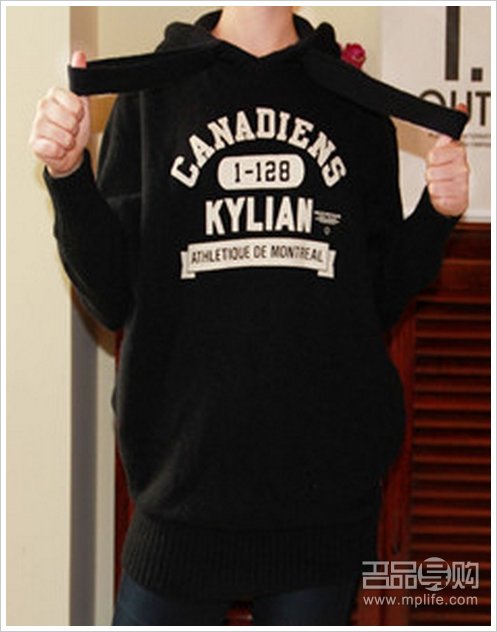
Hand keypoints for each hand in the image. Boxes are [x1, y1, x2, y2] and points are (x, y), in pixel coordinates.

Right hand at [29, 51, 90, 177]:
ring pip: (62, 136)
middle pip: (68, 120)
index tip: (77, 116)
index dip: (79, 113)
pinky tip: (57, 148)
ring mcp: (36, 125)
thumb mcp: (82, 104)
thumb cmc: (74, 128)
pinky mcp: (34, 143)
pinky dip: (60, 152)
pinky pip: (53, 148)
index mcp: (54, 96)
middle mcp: (42, 107)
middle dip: (74, 128)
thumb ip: (80, 81)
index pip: (74, 103)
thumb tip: (79, 55)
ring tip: (65, 139)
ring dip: (68, 142)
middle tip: (71, 129)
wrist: (70, 153)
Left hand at [425, 104, 469, 216]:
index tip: (437, 159)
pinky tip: (444, 194)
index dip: (433, 158)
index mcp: (459, 153)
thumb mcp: (448, 149)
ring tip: (442, 183)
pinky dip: (438, 198)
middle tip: (439, 173)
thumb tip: (460, 107)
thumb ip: (449, 132)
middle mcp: (463, 168)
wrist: (455, 196)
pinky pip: (437, 198)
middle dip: (431, 173)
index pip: (435, 154)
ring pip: (433, 184)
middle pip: (431, 170)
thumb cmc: (449, 172)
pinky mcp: (458, 201)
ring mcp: (461, 184)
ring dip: (434, 186)